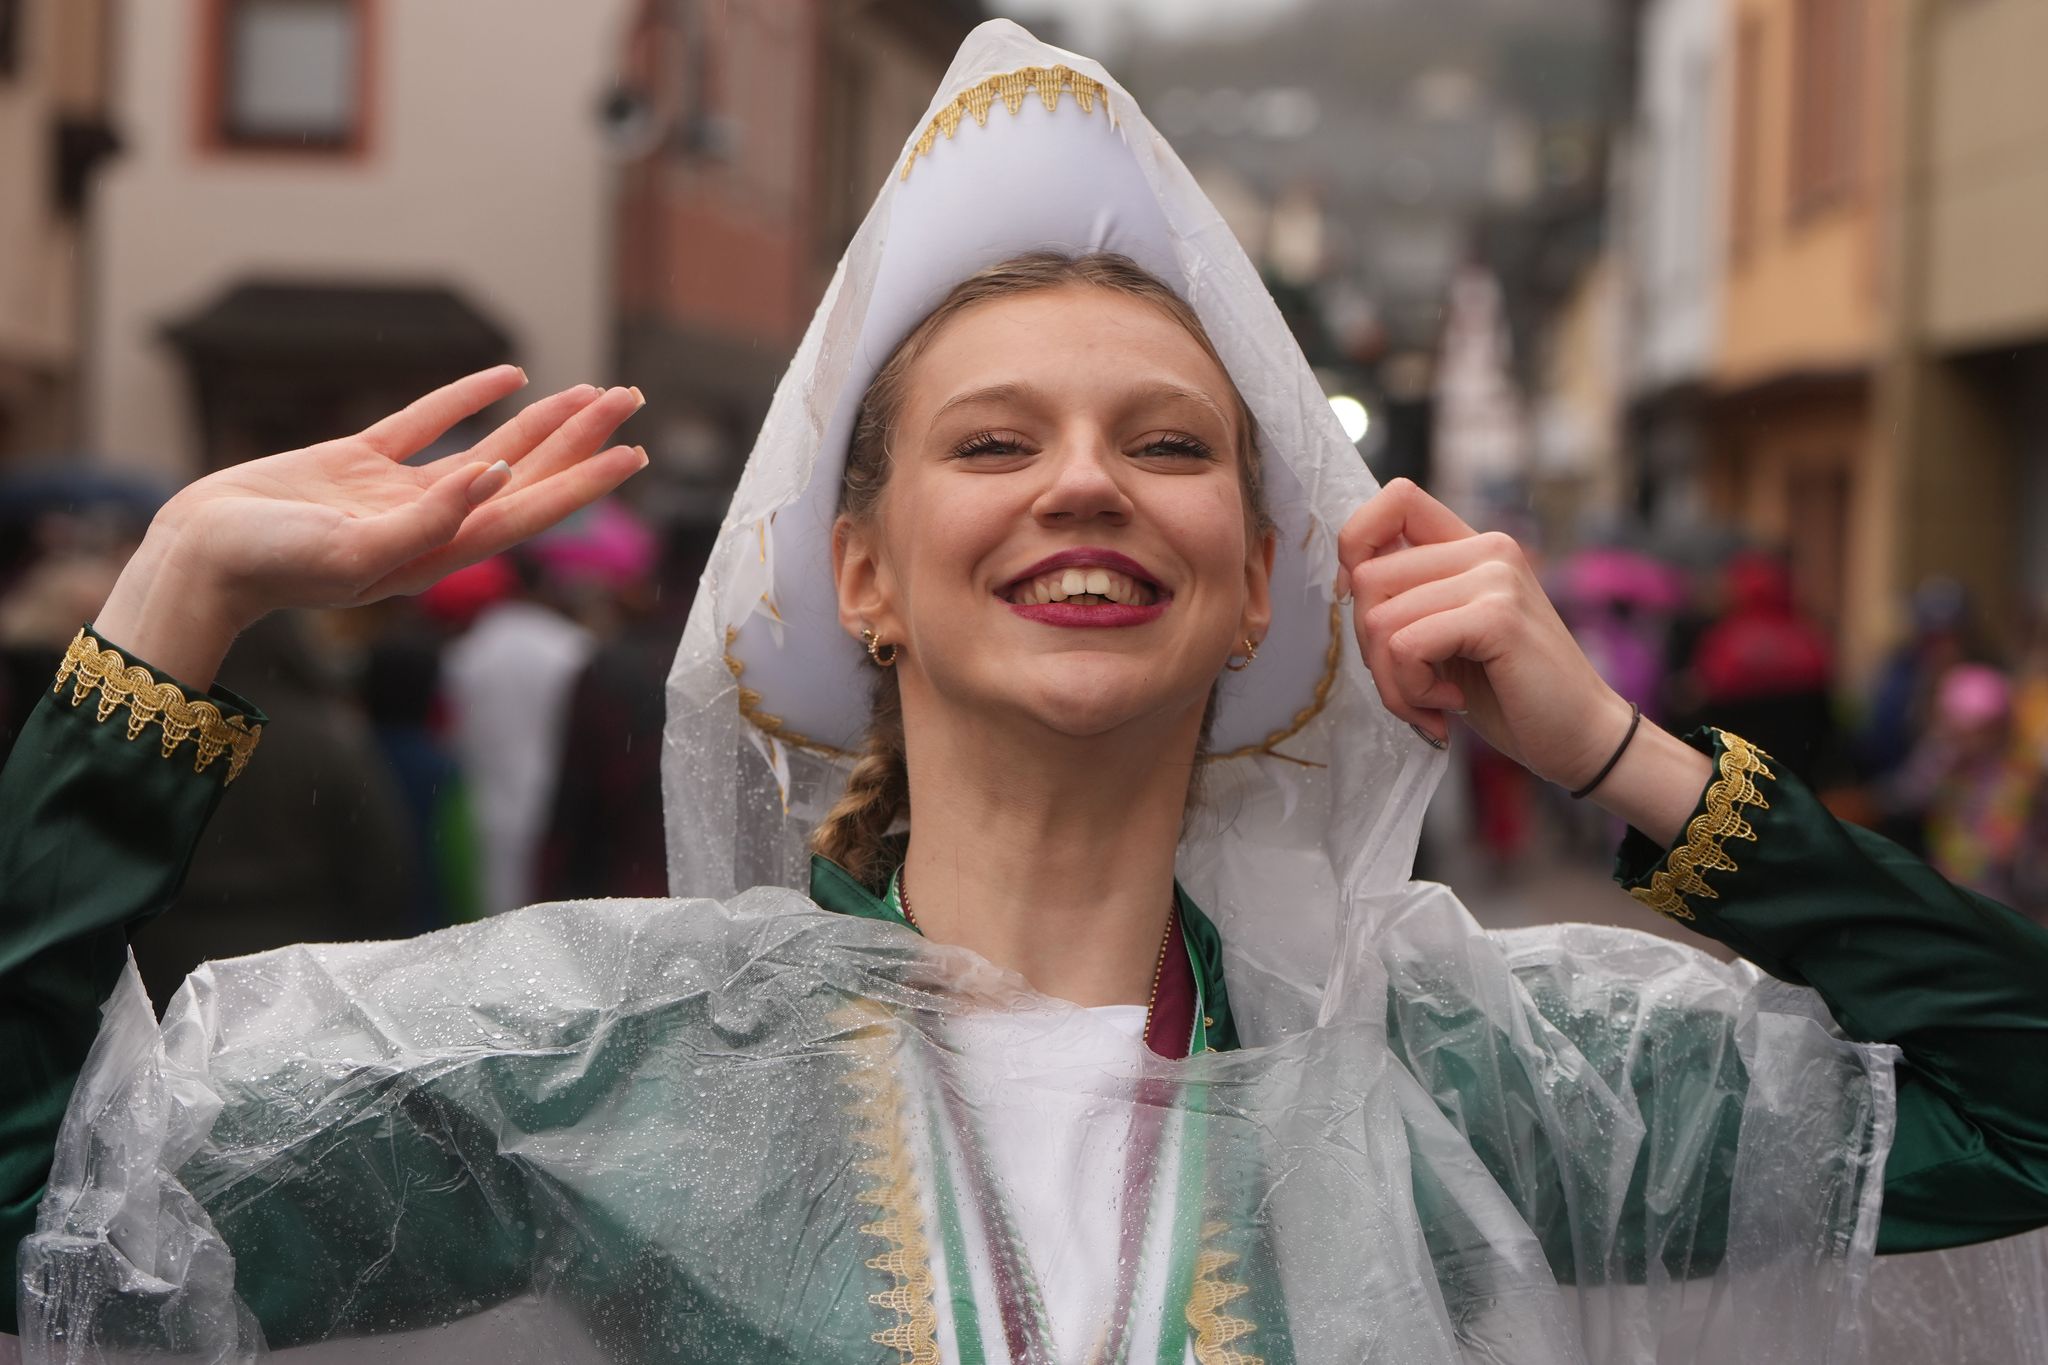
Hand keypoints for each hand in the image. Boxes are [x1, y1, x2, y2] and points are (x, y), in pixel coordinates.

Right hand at [96, 366, 647, 687]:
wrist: (199, 556)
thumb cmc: (272, 566)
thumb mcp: (357, 553)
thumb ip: (431, 519)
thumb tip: (497, 476)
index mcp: (441, 551)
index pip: (532, 509)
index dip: (586, 482)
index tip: (633, 452)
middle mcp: (434, 523)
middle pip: (526, 473)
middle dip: (580, 438)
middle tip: (632, 399)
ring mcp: (400, 493)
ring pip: (490, 446)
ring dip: (542, 422)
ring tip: (593, 392)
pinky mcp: (361, 463)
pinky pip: (429, 424)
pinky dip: (469, 399)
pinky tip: (507, 378)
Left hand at [1337, 478, 1629, 787]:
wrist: (1581, 737)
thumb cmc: (1509, 693)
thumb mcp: (1449, 635)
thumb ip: (1411, 599)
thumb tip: (1345, 582)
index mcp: (1473, 546)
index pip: (1394, 500)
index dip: (1356, 546)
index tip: (1368, 609)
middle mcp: (1487, 548)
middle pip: (1368, 578)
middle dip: (1370, 649)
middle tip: (1409, 688)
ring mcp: (1495, 577)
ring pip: (1380, 619)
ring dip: (1392, 682)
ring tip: (1430, 704)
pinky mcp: (1497, 616)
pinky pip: (1407, 647)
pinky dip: (1412, 691)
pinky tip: (1450, 704)